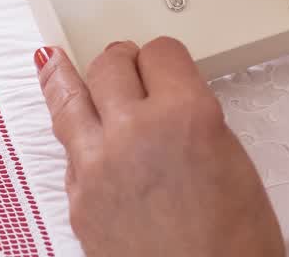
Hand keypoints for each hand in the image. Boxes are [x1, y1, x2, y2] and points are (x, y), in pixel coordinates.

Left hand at [35, 40, 283, 256]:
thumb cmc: (234, 246)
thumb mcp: (233, 162)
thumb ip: (194, 121)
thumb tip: (170, 106)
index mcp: (186, 114)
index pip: (160, 52)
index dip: (164, 56)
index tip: (163, 60)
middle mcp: (136, 130)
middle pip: (110, 64)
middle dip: (122, 61)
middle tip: (128, 64)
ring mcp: (97, 165)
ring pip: (69, 97)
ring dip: (68, 78)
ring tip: (53, 62)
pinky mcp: (77, 200)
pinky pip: (69, 151)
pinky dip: (75, 136)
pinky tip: (74, 127)